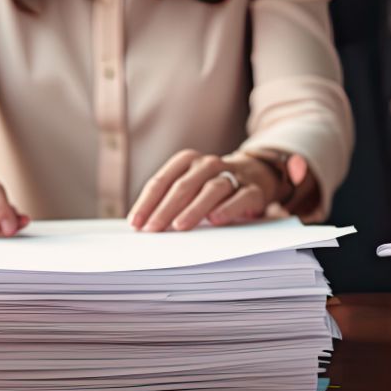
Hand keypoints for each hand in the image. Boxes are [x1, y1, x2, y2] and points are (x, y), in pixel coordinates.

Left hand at [128, 149, 288, 231]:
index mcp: (187, 161)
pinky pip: (240, 197)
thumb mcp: (188, 189)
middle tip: (153, 229)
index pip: (162, 181)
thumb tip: (141, 226)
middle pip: (183, 186)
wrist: (254, 177)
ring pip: (211, 189)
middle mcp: (208, 165)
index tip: (136, 223)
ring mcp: (232, 175)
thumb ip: (167, 202)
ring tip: (180, 226)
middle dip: (165, 209)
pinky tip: (216, 219)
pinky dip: (228, 208)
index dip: (147, 202)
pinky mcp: (253, 190)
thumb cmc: (210, 188)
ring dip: (194, 208)